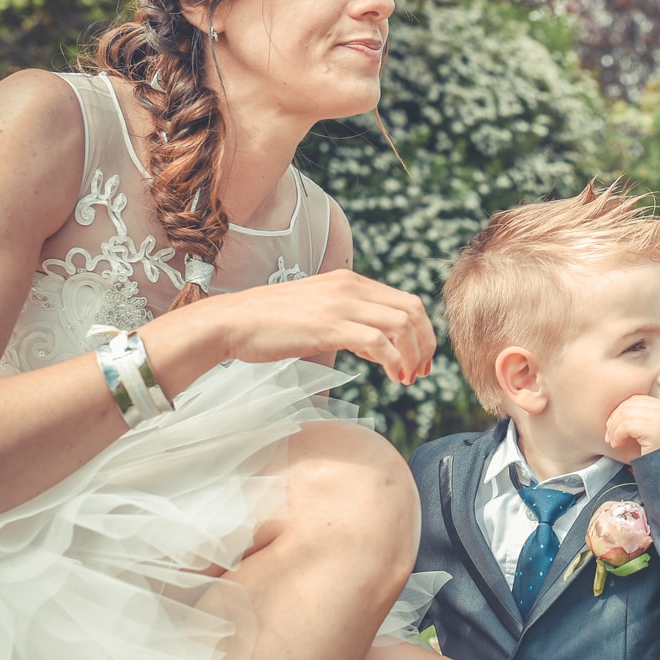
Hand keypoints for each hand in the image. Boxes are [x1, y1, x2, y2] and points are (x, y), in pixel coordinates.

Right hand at [213, 270, 433, 384]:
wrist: (232, 322)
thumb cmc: (271, 324)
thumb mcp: (320, 314)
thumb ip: (352, 324)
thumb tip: (381, 350)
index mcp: (350, 281)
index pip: (406, 300)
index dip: (423, 331)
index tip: (421, 360)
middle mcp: (350, 287)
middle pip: (413, 310)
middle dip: (426, 343)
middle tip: (422, 372)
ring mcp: (340, 305)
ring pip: (402, 325)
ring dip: (413, 355)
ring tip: (407, 378)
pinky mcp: (329, 326)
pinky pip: (379, 342)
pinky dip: (394, 362)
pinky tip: (393, 377)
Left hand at [604, 394, 659, 461]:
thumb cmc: (657, 456)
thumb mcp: (653, 432)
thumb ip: (642, 418)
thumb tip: (617, 410)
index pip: (636, 400)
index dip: (620, 412)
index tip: (612, 427)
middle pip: (630, 405)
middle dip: (614, 420)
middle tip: (609, 436)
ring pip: (626, 413)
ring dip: (614, 429)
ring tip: (613, 442)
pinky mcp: (656, 429)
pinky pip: (627, 425)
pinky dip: (617, 435)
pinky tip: (617, 444)